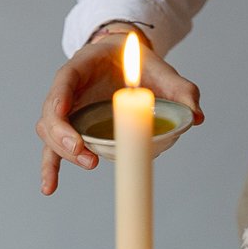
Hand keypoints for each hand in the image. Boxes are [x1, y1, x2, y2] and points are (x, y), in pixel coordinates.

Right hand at [36, 33, 202, 195]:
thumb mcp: (161, 70)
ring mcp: (67, 111)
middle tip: (86, 153)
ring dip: (63, 152)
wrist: (128, 60)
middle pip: (52, 114)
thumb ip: (180, 88)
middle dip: (64, 136)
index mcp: (82, 66)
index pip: (64, 80)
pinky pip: (54, 150)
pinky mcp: (71, 130)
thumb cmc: (138, 63)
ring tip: (89, 163)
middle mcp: (68, 90)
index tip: (64, 112)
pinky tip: (50, 188)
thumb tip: (197, 117)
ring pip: (50, 134)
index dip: (60, 98)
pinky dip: (51, 168)